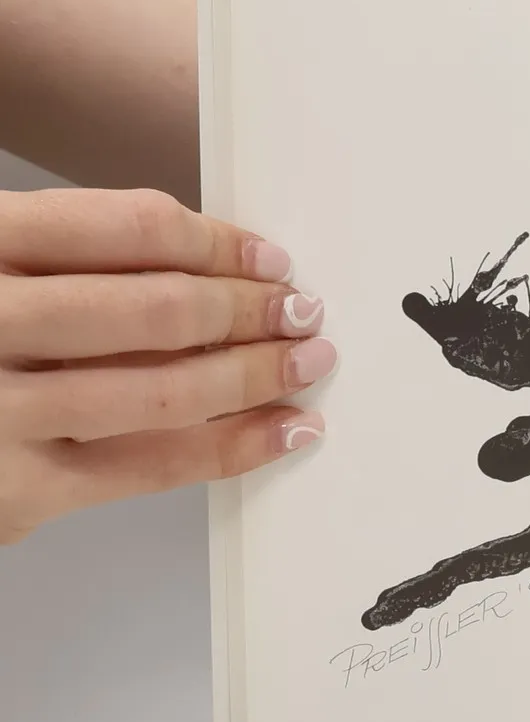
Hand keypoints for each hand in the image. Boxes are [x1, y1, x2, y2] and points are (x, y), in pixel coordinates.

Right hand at [0, 188, 333, 544]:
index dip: (216, 242)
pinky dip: (233, 449)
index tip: (267, 257)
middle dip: (249, 310)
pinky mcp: (16, 493)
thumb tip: (198, 263)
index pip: (126, 228)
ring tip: (308, 361)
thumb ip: (57, 255)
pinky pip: (150, 467)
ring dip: (256, 375)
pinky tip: (284, 432)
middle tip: (304, 310)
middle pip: (157, 309)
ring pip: (165, 390)